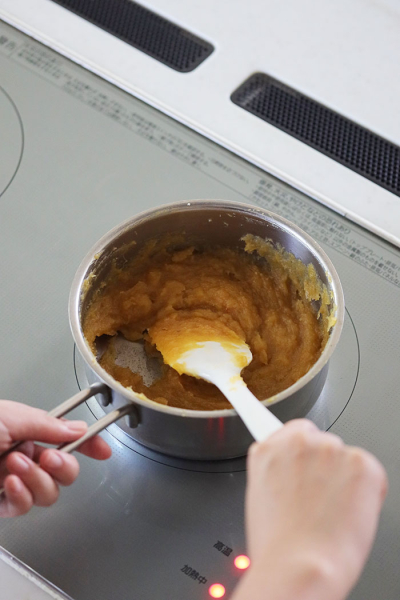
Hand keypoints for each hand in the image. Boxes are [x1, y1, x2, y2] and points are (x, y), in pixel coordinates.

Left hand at [0, 400, 111, 517]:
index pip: (66, 439)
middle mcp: (24, 458)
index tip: (103, 451)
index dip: (88, 445)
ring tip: (16, 464)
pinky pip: (24, 507)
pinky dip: (21, 496)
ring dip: (37, 479)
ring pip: (48, 493)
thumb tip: (79, 429)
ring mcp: (14, 482)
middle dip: (63, 466)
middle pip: (65, 471)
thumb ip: (47, 424)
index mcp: (28, 432)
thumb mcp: (12, 416)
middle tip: (49, 458)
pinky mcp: (0, 503)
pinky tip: (10, 483)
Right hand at [232, 419, 387, 599]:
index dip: (303, 451)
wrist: (299, 565)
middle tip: (320, 501)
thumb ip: (278, 472)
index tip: (307, 454)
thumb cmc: (279, 544)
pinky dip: (367, 492)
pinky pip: (370, 472)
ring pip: (346, 458)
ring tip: (332, 513)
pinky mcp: (360, 462)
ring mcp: (330, 449)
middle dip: (326, 467)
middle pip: (323, 443)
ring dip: (345, 479)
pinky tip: (349, 513)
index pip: (293, 432)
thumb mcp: (261, 496)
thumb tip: (294, 474)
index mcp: (268, 449)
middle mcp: (298, 441)